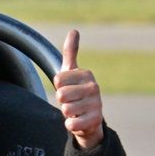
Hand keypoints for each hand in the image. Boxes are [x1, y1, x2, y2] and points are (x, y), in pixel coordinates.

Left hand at [53, 29, 103, 149]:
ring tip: (76, 111)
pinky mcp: (95, 120)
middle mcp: (94, 87)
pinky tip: (79, 122)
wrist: (89, 119)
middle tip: (71, 102)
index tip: (68, 89)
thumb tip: (74, 30)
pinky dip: (71, 125)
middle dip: (62, 101)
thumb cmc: (76, 93)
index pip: (57, 80)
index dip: (58, 87)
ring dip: (67, 114)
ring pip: (65, 109)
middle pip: (61, 95)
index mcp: (86, 74)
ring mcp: (96, 104)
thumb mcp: (71, 72)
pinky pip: (71, 124)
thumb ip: (70, 52)